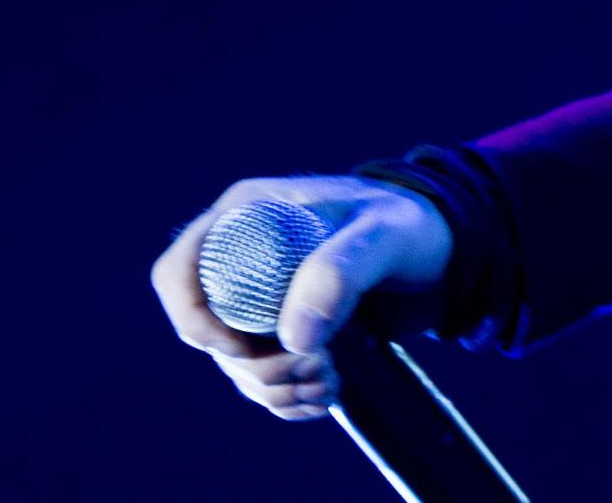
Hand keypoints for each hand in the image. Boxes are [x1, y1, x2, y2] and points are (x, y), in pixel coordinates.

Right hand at [151, 175, 452, 420]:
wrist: (434, 246)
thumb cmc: (407, 223)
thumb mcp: (384, 235)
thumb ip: (342, 271)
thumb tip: (294, 339)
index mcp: (244, 215)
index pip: (177, 272)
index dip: (193, 318)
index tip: (241, 348)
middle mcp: (236, 256)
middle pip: (204, 330)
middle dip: (252, 365)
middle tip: (316, 366)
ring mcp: (252, 295)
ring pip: (231, 362)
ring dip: (275, 386)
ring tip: (330, 379)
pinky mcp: (273, 328)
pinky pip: (258, 377)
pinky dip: (286, 396)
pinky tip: (327, 392)